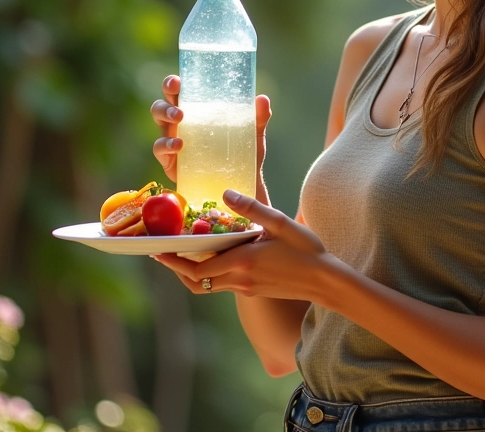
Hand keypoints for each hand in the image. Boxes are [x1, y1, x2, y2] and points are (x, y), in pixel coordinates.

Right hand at [150, 76, 271, 192]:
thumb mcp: (252, 134)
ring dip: (165, 116)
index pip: (180, 92)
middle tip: (180, 108)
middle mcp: (180, 123)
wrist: (240, 184)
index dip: (173, 84)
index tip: (178, 81)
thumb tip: (263, 99)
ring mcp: (172, 140)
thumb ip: (258, 117)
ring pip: (158, 122)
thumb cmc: (242, 153)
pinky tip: (178, 145)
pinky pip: (160, 149)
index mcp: (196, 111)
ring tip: (180, 119)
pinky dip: (166, 145)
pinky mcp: (170, 161)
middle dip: (166, 101)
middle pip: (162, 104)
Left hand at [153, 190, 330, 300]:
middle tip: (163, 254)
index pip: (197, 267)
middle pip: (196, 281)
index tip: (158, 250)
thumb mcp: (281, 223)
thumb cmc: (306, 250)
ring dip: (192, 273)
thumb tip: (226, 193)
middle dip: (177, 268)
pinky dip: (211, 273)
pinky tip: (216, 257)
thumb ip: (253, 209)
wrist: (325, 281)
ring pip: (208, 286)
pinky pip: (223, 285)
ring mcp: (246, 288)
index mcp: (243, 261)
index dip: (174, 260)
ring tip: (183, 256)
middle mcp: (239, 279)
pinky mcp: (254, 291)